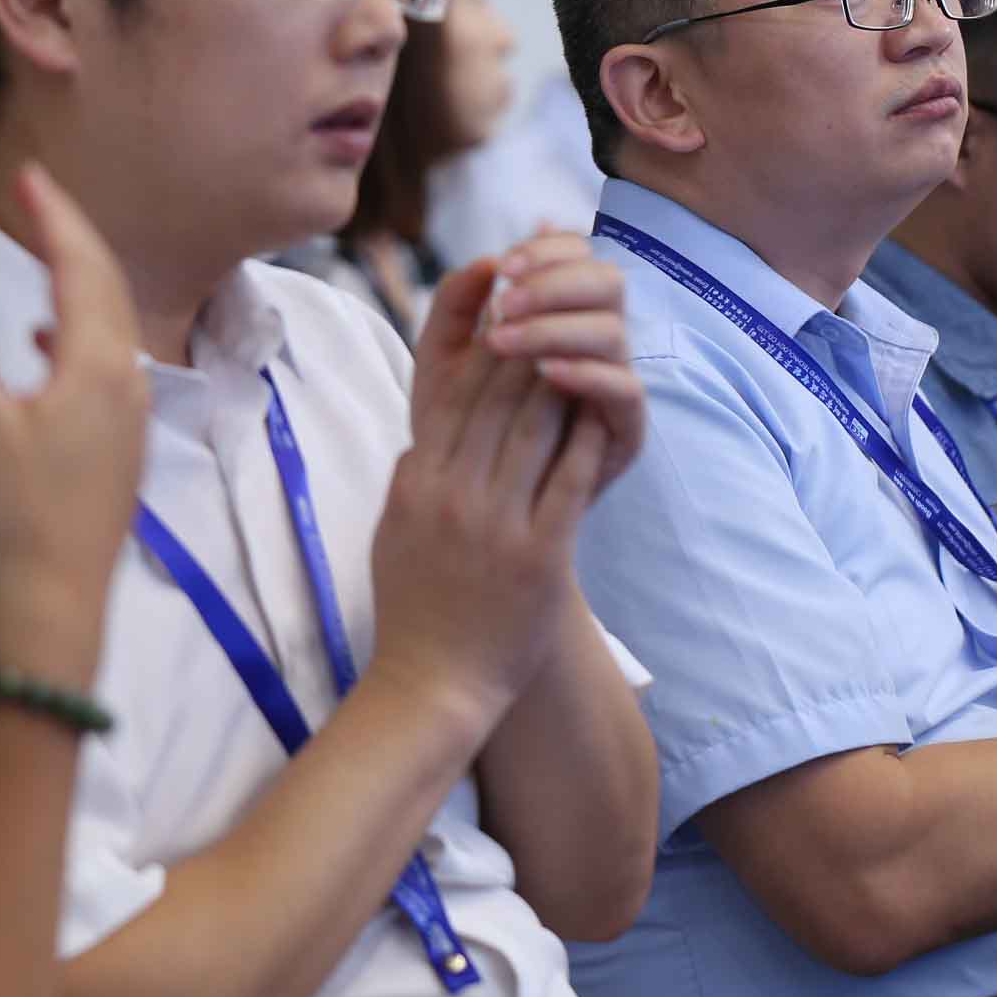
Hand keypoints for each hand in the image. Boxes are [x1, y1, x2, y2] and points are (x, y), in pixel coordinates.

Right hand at [0, 163, 148, 677]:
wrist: (52, 605)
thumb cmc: (5, 513)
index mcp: (97, 365)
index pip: (82, 264)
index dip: (55, 216)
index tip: (28, 176)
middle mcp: (128, 383)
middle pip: (107, 288)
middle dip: (71, 237)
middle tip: (36, 197)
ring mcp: (130, 419)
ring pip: (111, 327)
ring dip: (78, 283)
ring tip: (41, 252)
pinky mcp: (119, 450)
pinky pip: (106, 366)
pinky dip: (79, 334)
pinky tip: (46, 343)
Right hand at [369, 257, 614, 721]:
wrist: (433, 684)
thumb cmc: (415, 607)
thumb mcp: (393, 531)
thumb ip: (408, 478)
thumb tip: (423, 435)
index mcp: (417, 485)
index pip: (455, 399)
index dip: (487, 352)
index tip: (514, 318)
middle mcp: (453, 498)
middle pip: (496, 404)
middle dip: (530, 351)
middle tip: (558, 312)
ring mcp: (496, 527)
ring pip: (533, 433)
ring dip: (562, 385)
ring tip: (586, 348)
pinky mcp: (539, 557)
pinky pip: (566, 484)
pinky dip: (585, 443)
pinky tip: (602, 413)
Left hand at [478, 230, 644, 497]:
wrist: (466, 500)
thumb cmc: (455, 424)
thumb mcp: (442, 359)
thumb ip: (454, 305)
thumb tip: (486, 258)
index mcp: (562, 309)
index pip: (579, 253)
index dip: (548, 250)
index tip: (502, 267)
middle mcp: (596, 337)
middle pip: (608, 281)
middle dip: (555, 284)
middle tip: (505, 303)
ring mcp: (615, 379)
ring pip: (614, 331)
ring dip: (559, 328)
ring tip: (503, 340)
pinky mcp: (624, 427)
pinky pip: (627, 389)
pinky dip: (590, 373)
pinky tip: (546, 372)